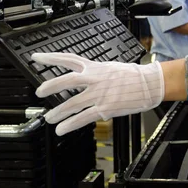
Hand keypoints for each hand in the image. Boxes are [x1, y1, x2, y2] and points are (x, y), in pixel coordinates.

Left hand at [32, 53, 163, 135]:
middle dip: (50, 86)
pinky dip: (70, 124)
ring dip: (58, 112)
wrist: (150, 83)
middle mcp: (95, 78)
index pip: (69, 59)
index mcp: (95, 67)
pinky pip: (83, 117)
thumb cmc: (134, 76)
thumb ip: (96, 73)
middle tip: (39, 92)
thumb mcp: (111, 68)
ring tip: (49, 118)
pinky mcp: (105, 107)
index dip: (51, 58)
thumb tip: (85, 77)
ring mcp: (99, 93)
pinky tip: (62, 129)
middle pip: (66, 80)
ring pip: (72, 103)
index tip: (36, 58)